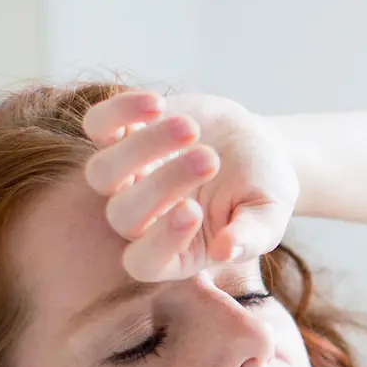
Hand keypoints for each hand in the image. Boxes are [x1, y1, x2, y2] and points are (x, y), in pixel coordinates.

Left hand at [82, 89, 299, 281]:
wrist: (252, 144)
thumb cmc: (262, 189)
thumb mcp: (269, 215)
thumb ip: (251, 237)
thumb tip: (227, 252)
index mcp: (177, 252)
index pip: (145, 262)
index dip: (159, 241)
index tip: (194, 210)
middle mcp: (143, 221)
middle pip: (122, 216)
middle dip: (163, 184)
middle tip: (211, 160)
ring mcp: (126, 178)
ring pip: (102, 173)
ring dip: (143, 147)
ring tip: (191, 127)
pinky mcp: (120, 136)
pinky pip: (97, 126)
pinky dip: (119, 112)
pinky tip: (159, 104)